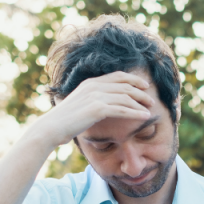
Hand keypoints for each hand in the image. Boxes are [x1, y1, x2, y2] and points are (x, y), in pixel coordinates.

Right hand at [33, 71, 154, 147]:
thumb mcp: (79, 105)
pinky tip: (145, 116)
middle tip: (151, 99)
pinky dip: (136, 112)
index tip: (144, 85)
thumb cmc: (65, 120)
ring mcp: (96, 96)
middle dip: (140, 91)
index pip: (117, 76)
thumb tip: (101, 106)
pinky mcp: (98, 109)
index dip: (133, 79)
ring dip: (140, 102)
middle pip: (125, 85)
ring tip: (150, 109)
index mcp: (91, 83)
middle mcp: (94, 86)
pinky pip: (122, 109)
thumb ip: (91, 100)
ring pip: (126, 96)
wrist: (52, 127)